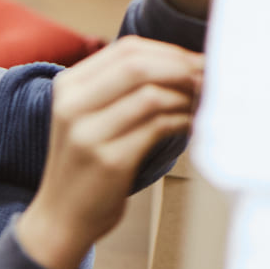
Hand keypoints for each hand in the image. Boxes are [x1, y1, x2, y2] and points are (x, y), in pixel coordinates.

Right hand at [15, 38, 201, 268]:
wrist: (59, 220)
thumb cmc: (85, 168)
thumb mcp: (87, 119)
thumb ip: (117, 90)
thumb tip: (179, 64)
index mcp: (68, 88)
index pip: (126, 49)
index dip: (169, 51)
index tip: (197, 61)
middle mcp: (73, 106)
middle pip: (139, 66)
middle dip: (182, 68)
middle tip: (210, 78)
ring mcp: (88, 134)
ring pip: (151, 94)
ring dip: (186, 95)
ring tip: (203, 102)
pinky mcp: (109, 161)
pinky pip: (157, 127)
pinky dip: (181, 120)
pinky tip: (191, 125)